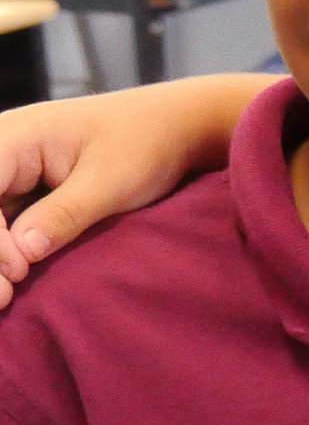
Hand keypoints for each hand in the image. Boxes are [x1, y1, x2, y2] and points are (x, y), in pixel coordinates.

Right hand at [0, 76, 272, 309]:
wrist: (176, 127)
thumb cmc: (147, 143)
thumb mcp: (111, 181)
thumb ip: (65, 215)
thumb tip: (22, 252)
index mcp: (16, 136)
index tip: (18, 270)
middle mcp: (2, 150)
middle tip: (4, 297)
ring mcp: (8, 171)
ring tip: (6, 297)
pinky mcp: (20, 191)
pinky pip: (0, 222)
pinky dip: (4, 250)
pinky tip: (12, 279)